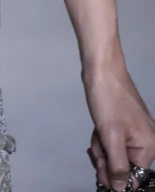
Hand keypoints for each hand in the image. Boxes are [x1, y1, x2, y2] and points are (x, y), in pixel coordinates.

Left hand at [83, 59, 154, 190]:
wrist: (101, 69)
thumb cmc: (108, 96)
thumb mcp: (110, 136)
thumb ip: (117, 166)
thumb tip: (120, 188)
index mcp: (149, 146)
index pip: (134, 178)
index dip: (115, 178)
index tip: (101, 173)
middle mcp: (146, 141)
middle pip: (123, 167)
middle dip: (106, 159)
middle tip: (98, 144)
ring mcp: (135, 134)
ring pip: (114, 155)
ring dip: (102, 148)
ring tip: (98, 132)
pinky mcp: (124, 127)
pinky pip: (112, 143)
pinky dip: (103, 139)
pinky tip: (98, 129)